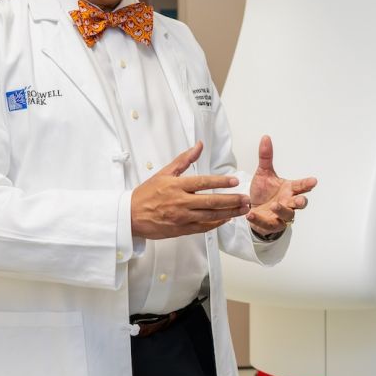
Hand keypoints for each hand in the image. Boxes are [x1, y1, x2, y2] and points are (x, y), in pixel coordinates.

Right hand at [130, 142, 249, 239]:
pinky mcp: (181, 230)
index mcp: (176, 186)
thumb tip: (199, 145)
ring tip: (242, 209)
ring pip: (210, 216)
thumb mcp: (164, 173)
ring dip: (229, 213)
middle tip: (245, 198)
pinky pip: (203, 228)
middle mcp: (180, 202)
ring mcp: (182, 218)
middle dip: (231, 200)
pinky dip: (216, 224)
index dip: (220, 182)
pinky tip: (226, 219)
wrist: (130, 216)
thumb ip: (184, 159)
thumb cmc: (146, 194)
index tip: (234, 181)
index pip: (203, 183)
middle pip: (211, 201)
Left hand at [246, 135, 316, 236]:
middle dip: (300, 202)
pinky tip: (251, 214)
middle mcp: (288, 202)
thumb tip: (265, 138)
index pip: (300, 186)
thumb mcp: (263, 173)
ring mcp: (281, 215)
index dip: (307, 184)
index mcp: (289, 189)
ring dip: (281, 210)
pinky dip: (260, 220)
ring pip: (287, 215)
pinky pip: (268, 223)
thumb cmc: (263, 192)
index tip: (313, 181)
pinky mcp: (271, 224)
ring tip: (274, 205)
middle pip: (299, 203)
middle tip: (299, 200)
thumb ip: (265, 157)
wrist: (252, 209)